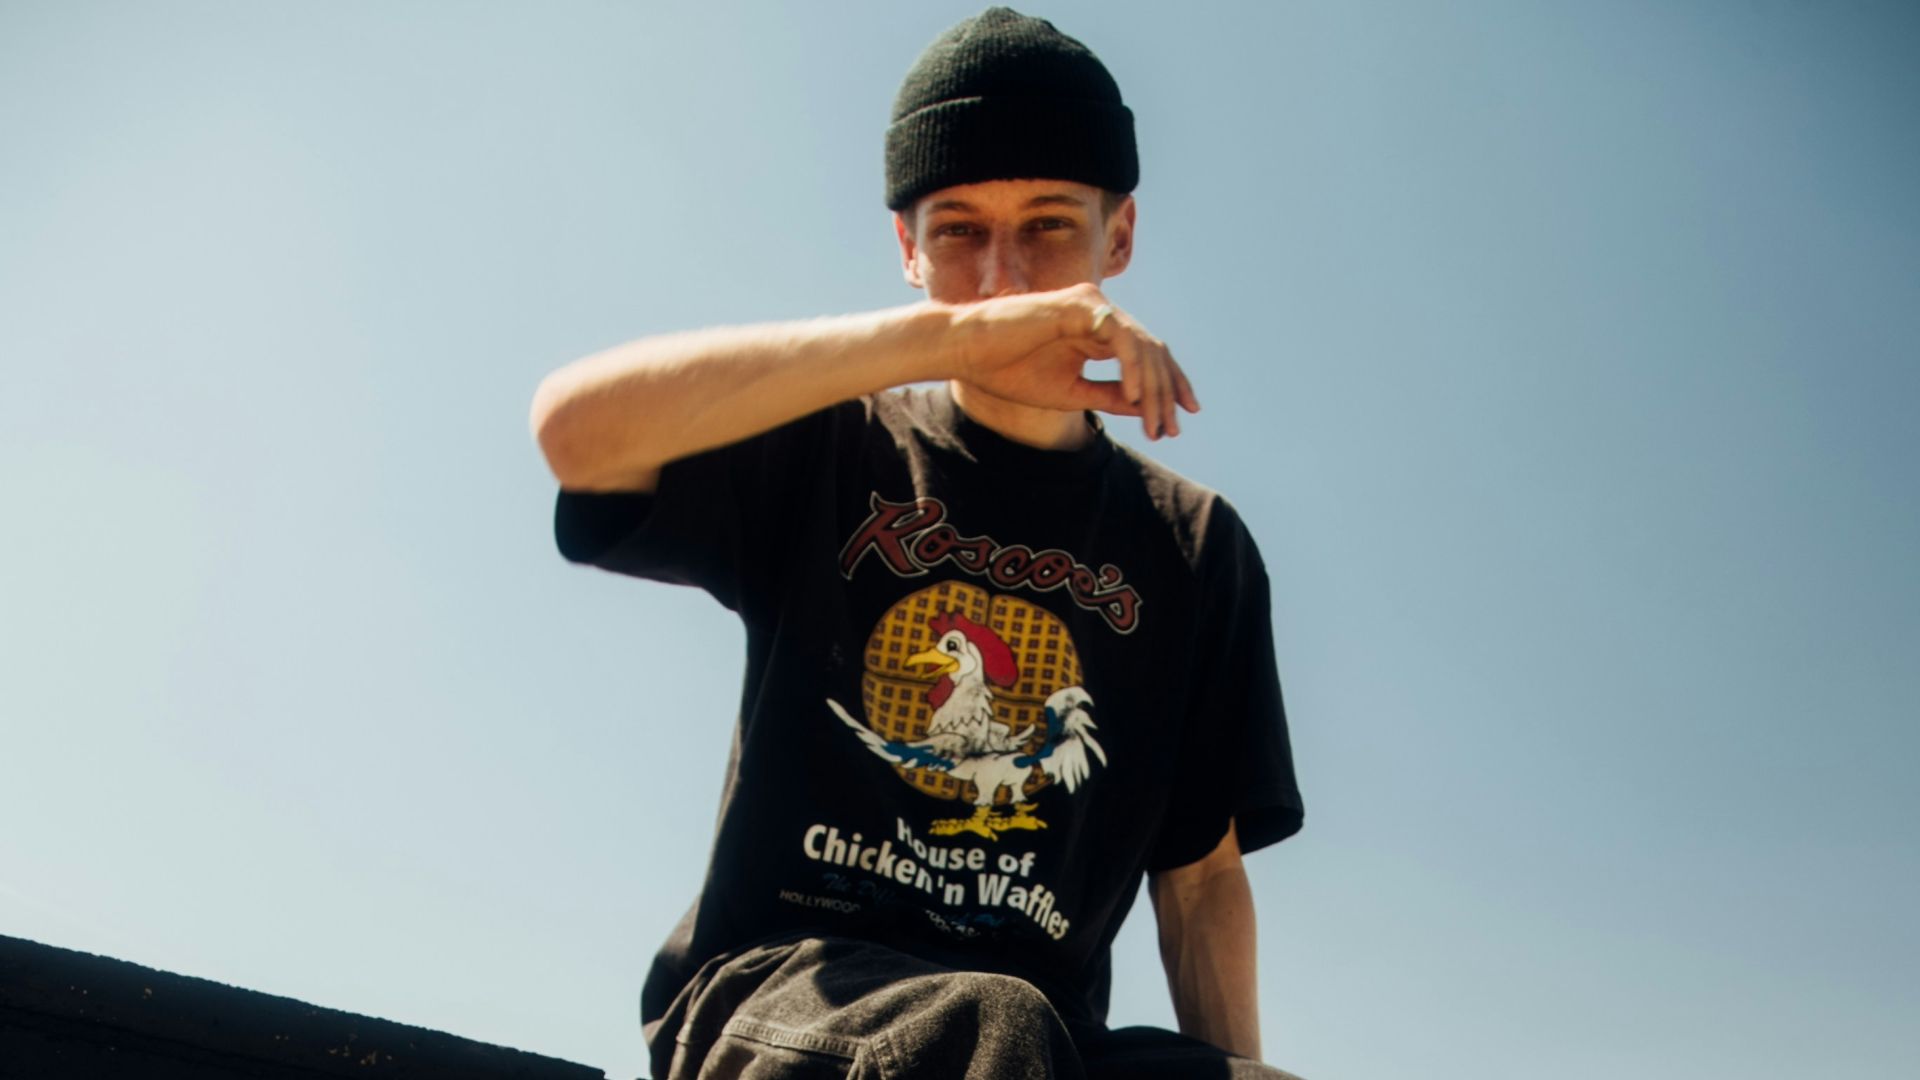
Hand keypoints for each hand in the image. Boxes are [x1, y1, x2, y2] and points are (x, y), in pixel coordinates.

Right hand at [949, 283, 1200, 440]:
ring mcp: (1092, 305)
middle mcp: (1100, 313)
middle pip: (1152, 351)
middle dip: (1167, 392)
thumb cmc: (1008, 370)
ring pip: (1141, 345)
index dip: (1168, 386)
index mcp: (1097, 330)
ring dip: (1153, 387)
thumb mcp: (1069, 393)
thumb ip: (1109, 396)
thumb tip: (1147, 409)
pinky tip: (1136, 397)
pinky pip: (1120, 337)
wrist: (966, 350)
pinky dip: (1132, 367)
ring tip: (1156, 422)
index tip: (1179, 420)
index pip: (1146, 355)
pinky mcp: (1080, 305)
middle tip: (1173, 429)